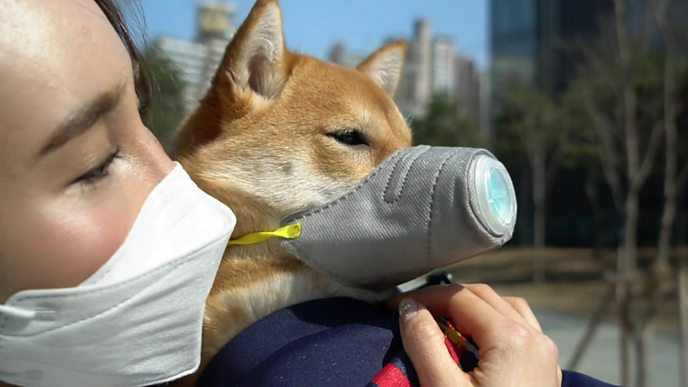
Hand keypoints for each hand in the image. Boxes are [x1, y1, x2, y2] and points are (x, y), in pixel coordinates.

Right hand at [392, 284, 561, 386]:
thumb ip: (424, 342)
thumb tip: (409, 308)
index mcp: (511, 339)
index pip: (460, 298)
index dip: (423, 297)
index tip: (394, 307)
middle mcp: (535, 339)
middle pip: (484, 297)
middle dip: (445, 300)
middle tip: (412, 313)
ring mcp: (545, 356)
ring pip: (506, 310)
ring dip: (472, 309)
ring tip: (442, 324)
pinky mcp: (545, 372)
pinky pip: (521, 330)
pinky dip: (494, 325)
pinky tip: (475, 344)